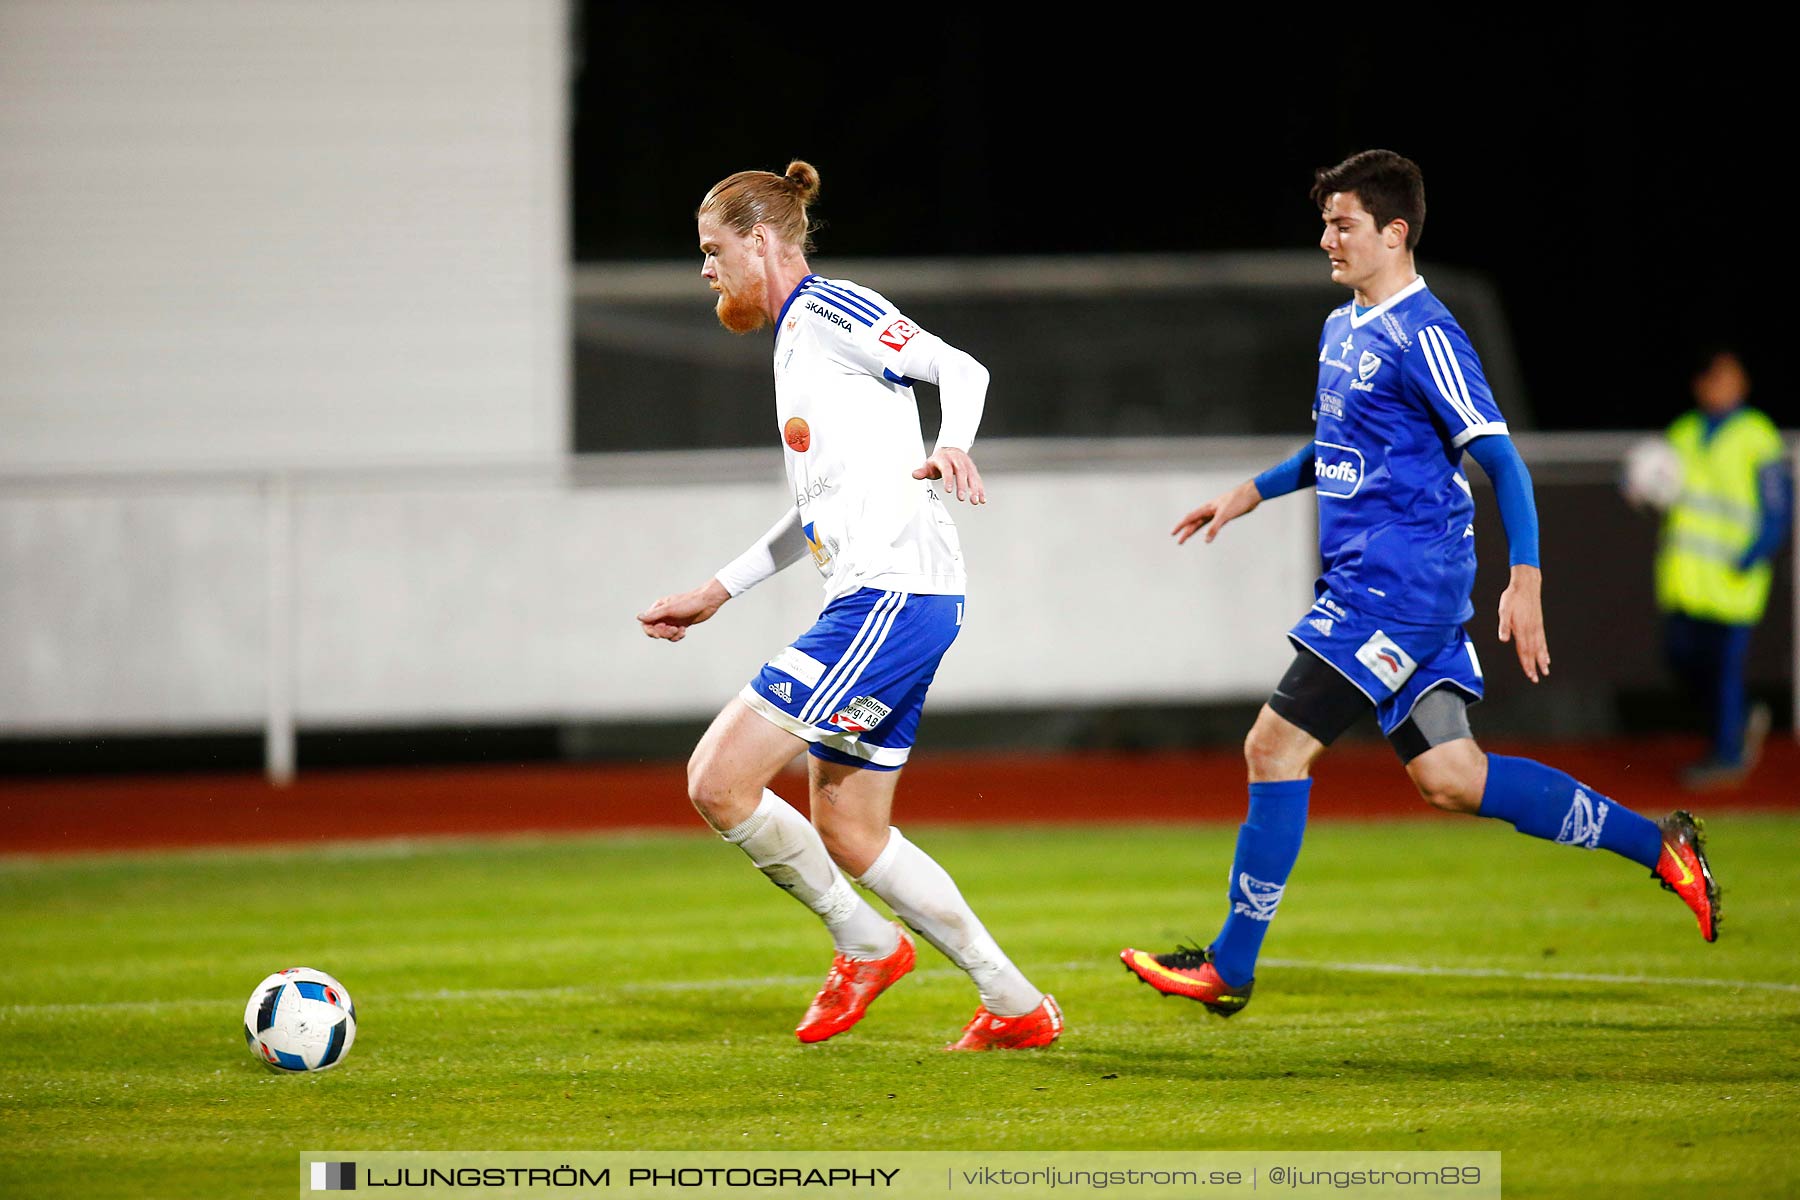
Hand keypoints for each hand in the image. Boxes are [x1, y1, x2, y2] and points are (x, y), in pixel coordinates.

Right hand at [637, 579, 730, 642]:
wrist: (707, 602)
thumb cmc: (688, 603)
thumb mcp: (669, 609)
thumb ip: (654, 615)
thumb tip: (639, 618)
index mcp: (658, 608)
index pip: (646, 623)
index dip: (649, 631)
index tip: (658, 635)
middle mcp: (663, 614)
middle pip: (655, 630)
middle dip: (664, 633)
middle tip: (673, 629)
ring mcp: (672, 620)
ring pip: (665, 634)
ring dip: (672, 635)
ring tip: (681, 630)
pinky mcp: (680, 625)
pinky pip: (674, 635)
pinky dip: (678, 636)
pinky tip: (684, 631)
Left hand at [913, 446, 985, 503]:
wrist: (951, 449)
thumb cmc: (938, 461)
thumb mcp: (928, 464)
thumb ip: (922, 471)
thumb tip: (914, 474)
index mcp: (944, 458)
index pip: (947, 468)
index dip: (948, 479)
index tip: (948, 490)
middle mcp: (957, 460)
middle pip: (961, 472)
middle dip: (962, 486)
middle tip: (961, 498)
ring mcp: (966, 464)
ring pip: (972, 476)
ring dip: (975, 489)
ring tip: (975, 501)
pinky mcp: (973, 469)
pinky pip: (978, 479)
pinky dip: (981, 489)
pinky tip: (982, 499)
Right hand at [1172, 480, 1262, 544]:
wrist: (1252, 494)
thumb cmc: (1238, 500)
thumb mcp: (1224, 515)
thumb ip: (1214, 528)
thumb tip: (1205, 540)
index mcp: (1207, 508)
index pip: (1190, 518)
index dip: (1181, 526)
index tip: (1173, 533)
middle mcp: (1210, 510)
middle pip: (1194, 522)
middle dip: (1186, 532)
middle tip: (1179, 541)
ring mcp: (1217, 512)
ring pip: (1202, 523)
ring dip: (1195, 530)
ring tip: (1188, 537)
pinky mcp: (1225, 515)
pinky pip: (1212, 524)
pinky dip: (1207, 530)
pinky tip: (1207, 533)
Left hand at [1497, 564, 1550, 682]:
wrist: (1526, 585)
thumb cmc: (1512, 597)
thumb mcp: (1503, 610)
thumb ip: (1504, 625)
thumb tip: (1503, 639)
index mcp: (1522, 628)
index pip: (1524, 650)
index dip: (1526, 663)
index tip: (1529, 674)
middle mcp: (1531, 630)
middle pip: (1533, 652)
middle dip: (1534, 666)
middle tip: (1536, 678)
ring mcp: (1536, 627)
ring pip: (1540, 647)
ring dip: (1542, 660)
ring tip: (1545, 671)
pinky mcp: (1539, 624)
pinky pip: (1543, 640)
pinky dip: (1545, 650)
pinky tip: (1546, 656)